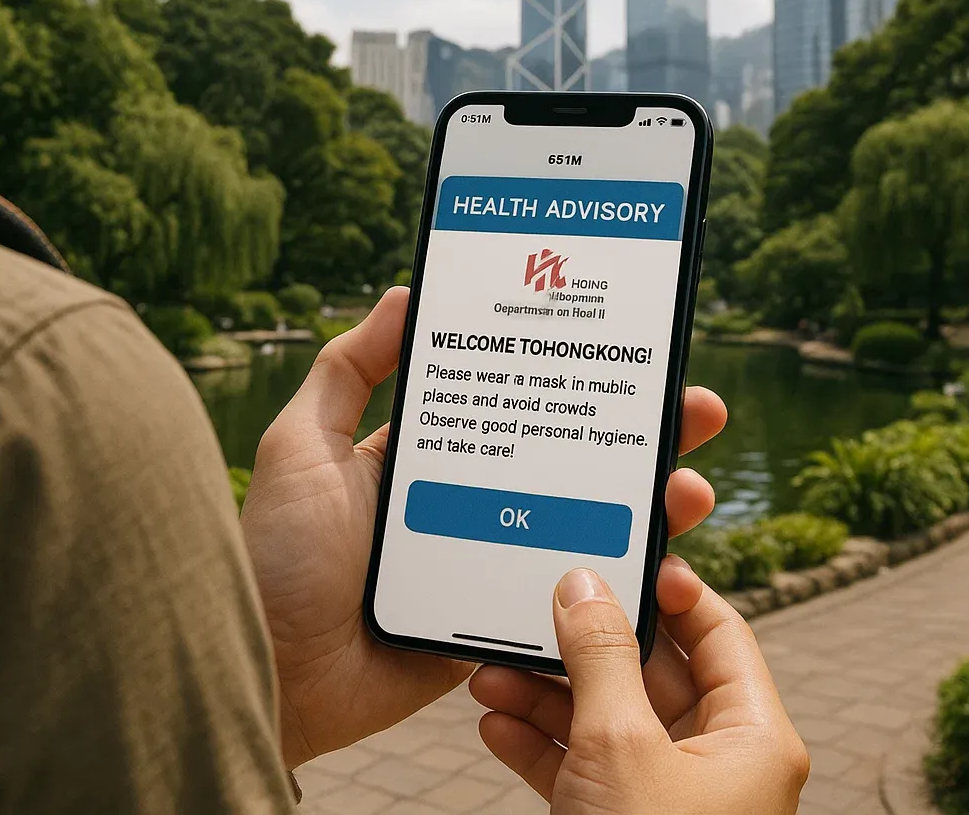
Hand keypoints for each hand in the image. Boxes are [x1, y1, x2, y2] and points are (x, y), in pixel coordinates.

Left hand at [241, 287, 728, 768]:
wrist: (272, 674)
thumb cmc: (277, 556)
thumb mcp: (300, 444)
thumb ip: (347, 371)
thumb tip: (405, 293)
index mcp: (426, 457)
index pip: (517, 404)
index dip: (573, 378)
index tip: (628, 350)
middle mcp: (468, 503)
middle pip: (570, 459)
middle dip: (639, 435)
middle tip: (696, 409)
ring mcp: (489, 564)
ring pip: (586, 526)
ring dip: (649, 505)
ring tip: (690, 489)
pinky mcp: (499, 623)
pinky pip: (570, 598)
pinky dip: (620, 580)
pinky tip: (663, 562)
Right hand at [470, 560, 808, 813]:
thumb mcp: (621, 746)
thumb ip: (601, 656)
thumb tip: (584, 584)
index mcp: (752, 736)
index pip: (718, 634)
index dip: (670, 591)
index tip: (620, 555)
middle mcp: (718, 763)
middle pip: (650, 675)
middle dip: (583, 646)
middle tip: (535, 611)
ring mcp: (668, 798)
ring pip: (607, 722)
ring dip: (547, 696)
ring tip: (491, 671)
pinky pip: (583, 770)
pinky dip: (540, 747)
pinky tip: (495, 723)